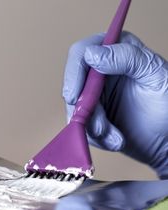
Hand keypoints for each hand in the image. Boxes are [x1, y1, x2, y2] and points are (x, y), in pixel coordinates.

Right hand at [63, 32, 167, 178]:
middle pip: (72, 83)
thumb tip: (91, 54)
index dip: (73, 73)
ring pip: (75, 108)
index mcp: (117, 50)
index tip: (74, 96)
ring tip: (115, 137)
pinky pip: (79, 126)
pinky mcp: (90, 115)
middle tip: (96, 127)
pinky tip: (115, 140)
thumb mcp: (155, 75)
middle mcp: (101, 70)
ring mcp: (94, 94)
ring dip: (92, 127)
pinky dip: (95, 137)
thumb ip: (127, 58)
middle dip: (82, 108)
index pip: (82, 52)